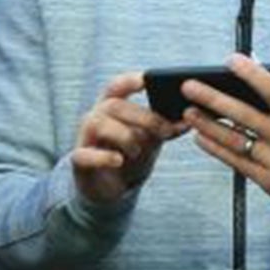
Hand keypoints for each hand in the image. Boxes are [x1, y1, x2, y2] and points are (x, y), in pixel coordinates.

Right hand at [72, 72, 186, 204]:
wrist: (112, 189)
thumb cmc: (131, 156)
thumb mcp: (151, 141)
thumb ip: (166, 128)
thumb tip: (189, 120)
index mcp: (111, 108)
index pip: (116, 86)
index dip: (129, 80)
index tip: (145, 79)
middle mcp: (95, 118)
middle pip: (114, 105)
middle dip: (142, 116)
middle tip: (165, 131)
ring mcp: (84, 139)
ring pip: (98, 123)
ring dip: (124, 135)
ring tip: (137, 151)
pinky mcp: (79, 161)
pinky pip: (84, 154)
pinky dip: (103, 156)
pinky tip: (118, 160)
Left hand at [184, 54, 269, 210]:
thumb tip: (254, 79)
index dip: (252, 73)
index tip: (232, 60)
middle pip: (243, 115)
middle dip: (213, 99)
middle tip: (190, 86)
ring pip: (234, 140)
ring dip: (207, 124)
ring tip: (189, 112)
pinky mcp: (267, 180)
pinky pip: (235, 161)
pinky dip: (215, 148)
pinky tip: (201, 137)